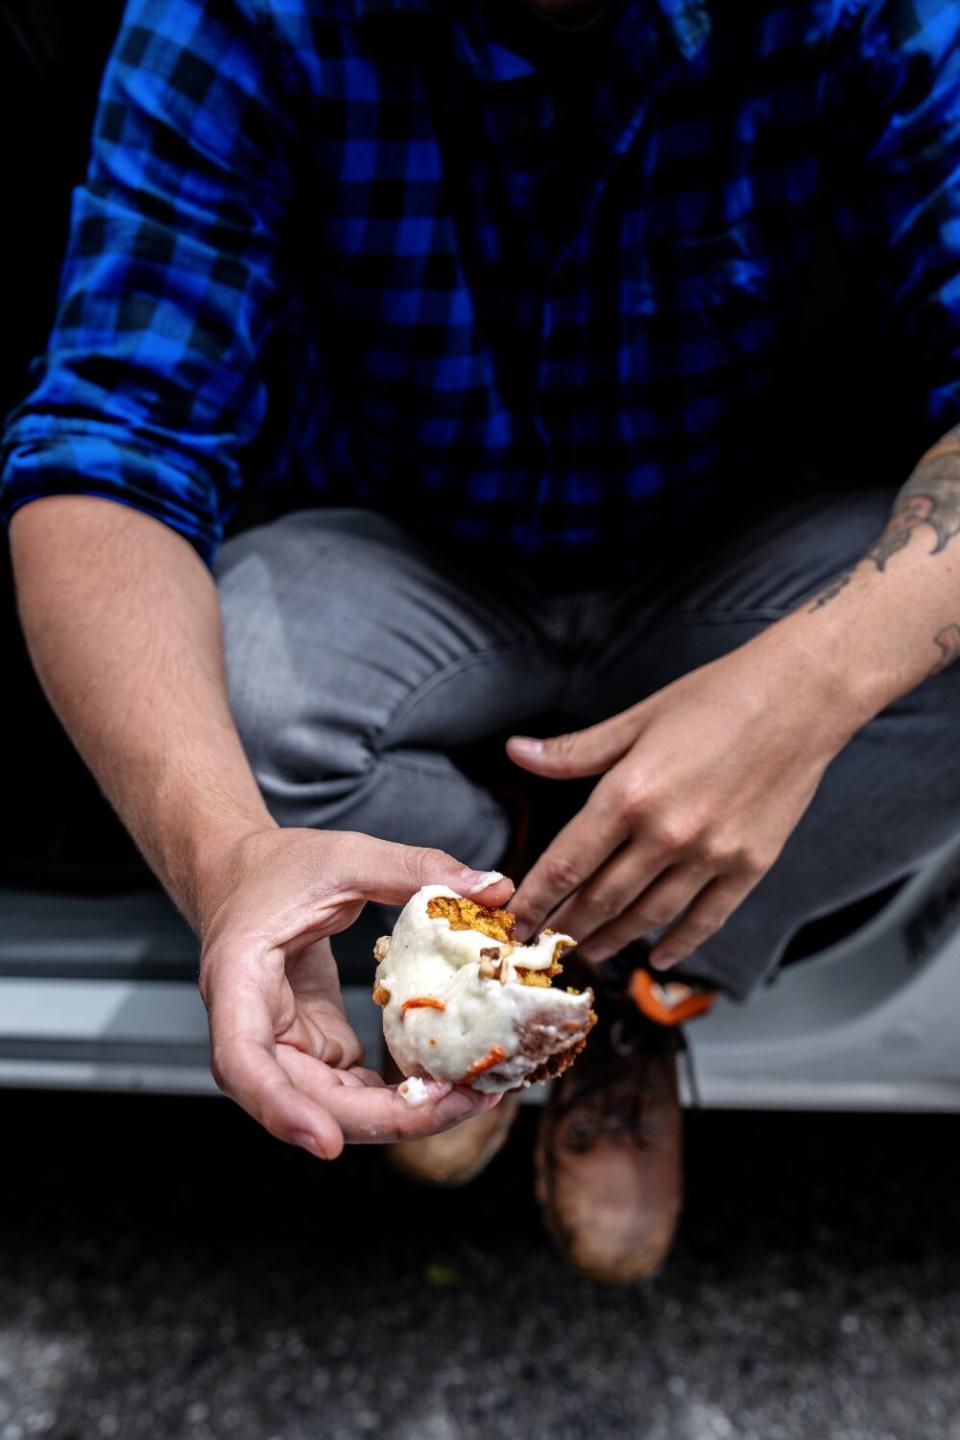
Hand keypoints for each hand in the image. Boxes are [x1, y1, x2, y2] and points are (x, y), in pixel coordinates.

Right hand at [198, 828, 512, 1157]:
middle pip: (304, 1102)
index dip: (282, 1109)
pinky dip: (401, 1093)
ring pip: (335, 1107)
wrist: (245, 873)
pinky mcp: (315, 1046)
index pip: (242, 1063)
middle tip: (461, 1103)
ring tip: (472, 1096)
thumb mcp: (345, 856)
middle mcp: (253, 1030)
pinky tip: (452, 1082)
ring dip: (402, 1114)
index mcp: (238, 982)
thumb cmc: (278, 866)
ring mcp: (285, 1045)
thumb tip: (495, 887)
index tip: (328, 1143)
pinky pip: (354, 1089)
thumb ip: (414, 869)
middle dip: (384, 1117)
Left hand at [507, 637, 852, 969]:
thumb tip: (517, 753)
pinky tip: (658, 956)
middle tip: (543, 943)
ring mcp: (711, 854)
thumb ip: (574, 751)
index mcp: (629, 794)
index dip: (535, 898)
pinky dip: (679, 943)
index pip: (566, 863)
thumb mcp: (637, 719)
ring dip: (613, 939)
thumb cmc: (717, 697)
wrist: (800, 696)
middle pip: (601, 898)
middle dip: (566, 926)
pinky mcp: (750, 865)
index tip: (515, 920)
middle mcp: (666, 833)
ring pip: (648, 915)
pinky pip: (706, 918)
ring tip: (589, 952)